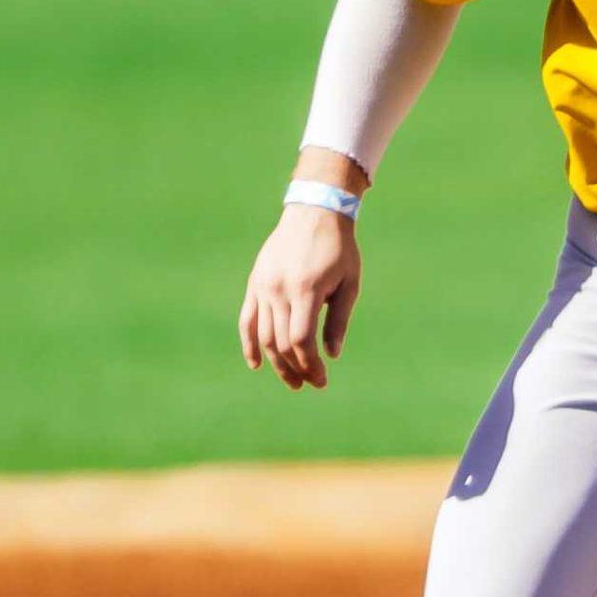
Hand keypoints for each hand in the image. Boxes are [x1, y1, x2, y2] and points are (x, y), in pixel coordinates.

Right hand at [238, 203, 361, 389]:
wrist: (314, 212)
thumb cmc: (338, 249)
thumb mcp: (349, 284)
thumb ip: (338, 321)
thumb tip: (332, 355)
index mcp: (305, 290)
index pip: (300, 340)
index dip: (310, 365)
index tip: (322, 380)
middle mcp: (279, 290)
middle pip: (281, 343)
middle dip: (296, 368)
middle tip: (311, 384)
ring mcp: (263, 286)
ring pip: (264, 335)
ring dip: (277, 363)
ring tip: (292, 380)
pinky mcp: (255, 283)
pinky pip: (248, 319)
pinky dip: (249, 343)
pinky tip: (256, 364)